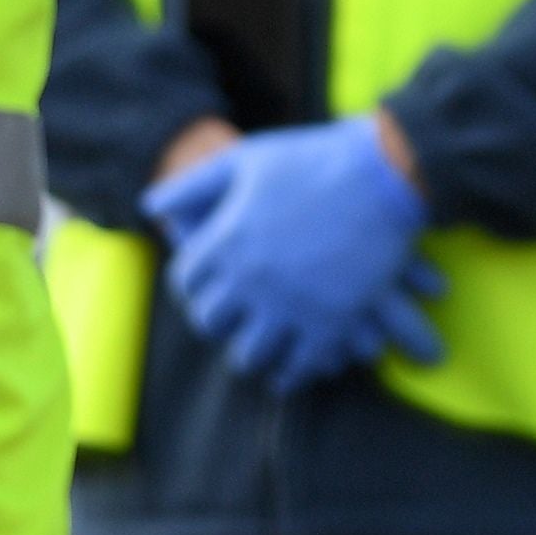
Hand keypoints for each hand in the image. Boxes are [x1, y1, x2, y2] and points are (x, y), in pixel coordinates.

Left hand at [142, 116, 441, 392]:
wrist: (384, 173)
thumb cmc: (313, 159)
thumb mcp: (245, 160)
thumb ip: (193, 185)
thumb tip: (150, 207)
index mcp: (226, 240)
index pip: (185, 280)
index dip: (191, 284)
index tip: (202, 287)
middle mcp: (250, 279)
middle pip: (210, 322)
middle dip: (215, 320)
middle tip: (226, 320)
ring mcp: (290, 305)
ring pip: (249, 354)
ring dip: (249, 352)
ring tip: (255, 349)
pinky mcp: (330, 323)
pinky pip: (300, 367)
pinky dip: (290, 375)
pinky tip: (287, 374)